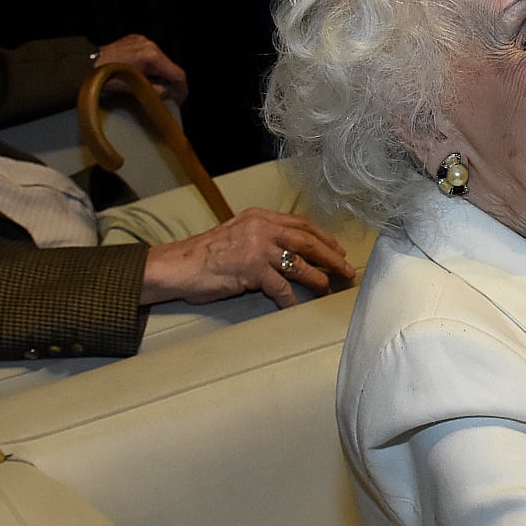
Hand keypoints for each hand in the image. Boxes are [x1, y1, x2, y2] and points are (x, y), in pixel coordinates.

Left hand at [95, 34, 188, 103]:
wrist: (82, 65)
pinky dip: (149, 66)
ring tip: (150, 87)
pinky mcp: (133, 40)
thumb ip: (160, 93)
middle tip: (165, 97)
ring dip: (158, 74)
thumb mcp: (136, 91)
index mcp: (152, 56)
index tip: (179, 101)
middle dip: (169, 82)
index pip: (178, 74)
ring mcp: (141, 40)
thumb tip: (172, 94)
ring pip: (160, 61)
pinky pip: (148, 55)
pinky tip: (140, 76)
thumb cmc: (106, 79)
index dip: (182, 90)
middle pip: (169, 67)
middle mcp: (149, 44)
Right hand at [138, 208, 354, 304]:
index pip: (300, 223)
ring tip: (330, 289)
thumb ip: (261, 236)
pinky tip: (299, 308)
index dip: (323, 237)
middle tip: (347, 270)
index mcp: (260, 217)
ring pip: (299, 263)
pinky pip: (281, 288)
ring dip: (319, 278)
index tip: (338, 249)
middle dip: (331, 256)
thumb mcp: (237, 234)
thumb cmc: (205, 254)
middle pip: (307, 241)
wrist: (178, 265)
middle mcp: (261, 228)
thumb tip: (289, 249)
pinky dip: (292, 300)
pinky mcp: (251, 270)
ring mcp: (257, 248)